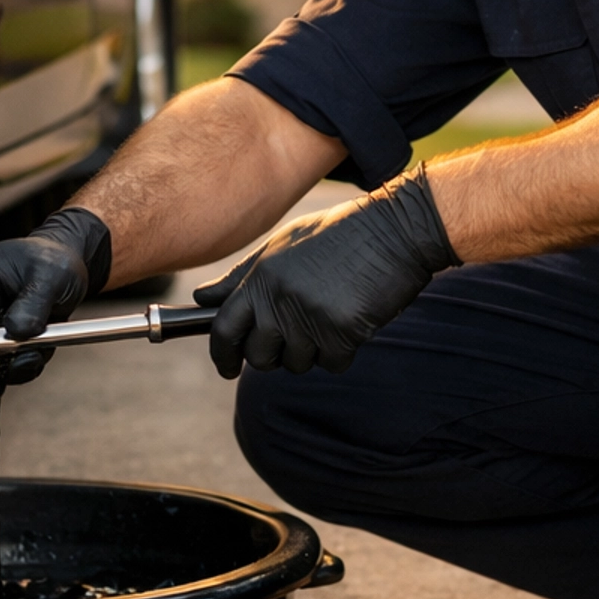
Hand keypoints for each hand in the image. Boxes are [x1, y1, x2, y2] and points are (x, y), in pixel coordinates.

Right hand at [0, 207, 110, 383]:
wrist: (67, 266)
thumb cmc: (52, 259)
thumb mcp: (51, 274)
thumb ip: (33, 304)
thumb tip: (16, 332)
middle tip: (22, 358)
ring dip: (10, 366)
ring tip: (38, 352)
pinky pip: (2, 366)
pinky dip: (21, 366)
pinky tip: (40, 351)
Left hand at [194, 165, 456, 377]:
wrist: (395, 231)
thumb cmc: (340, 235)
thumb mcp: (284, 244)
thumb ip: (243, 275)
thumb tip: (202, 299)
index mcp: (261, 275)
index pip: (224, 328)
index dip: (222, 354)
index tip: (227, 368)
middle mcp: (279, 298)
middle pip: (259, 356)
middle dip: (272, 357)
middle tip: (293, 342)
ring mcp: (309, 317)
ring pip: (296, 363)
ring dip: (312, 351)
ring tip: (330, 317)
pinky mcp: (341, 332)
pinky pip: (332, 364)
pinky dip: (343, 351)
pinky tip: (353, 321)